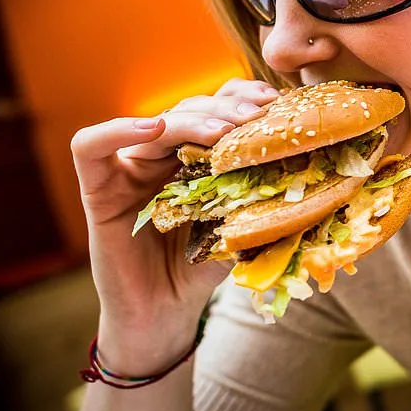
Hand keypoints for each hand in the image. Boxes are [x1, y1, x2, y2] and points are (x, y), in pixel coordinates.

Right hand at [72, 78, 280, 372]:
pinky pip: (90, 147)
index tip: (274, 102)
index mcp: (197, 156)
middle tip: (255, 117)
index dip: (242, 98)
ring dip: (191, 119)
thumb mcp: (242, 227)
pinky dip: (117, 129)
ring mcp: (129, 168)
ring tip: (223, 130)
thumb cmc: (202, 269)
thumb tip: (321, 180)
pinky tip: (152, 127)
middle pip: (189, 110)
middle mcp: (162, 155)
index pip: (216, 108)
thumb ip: (265, 201)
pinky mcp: (98, 189)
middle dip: (225, 109)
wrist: (163, 313)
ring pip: (154, 123)